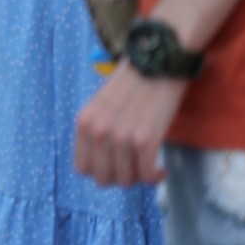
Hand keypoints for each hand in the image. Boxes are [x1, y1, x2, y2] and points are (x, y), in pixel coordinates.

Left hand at [74, 61, 183, 186]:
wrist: (157, 63)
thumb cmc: (133, 84)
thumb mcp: (102, 106)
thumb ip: (99, 130)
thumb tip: (105, 161)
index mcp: (84, 122)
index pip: (83, 168)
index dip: (101, 172)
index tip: (117, 166)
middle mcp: (98, 131)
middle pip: (104, 179)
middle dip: (121, 178)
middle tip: (135, 168)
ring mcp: (120, 137)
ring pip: (126, 180)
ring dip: (140, 178)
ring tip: (149, 165)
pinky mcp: (144, 140)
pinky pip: (147, 175)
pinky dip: (155, 177)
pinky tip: (161, 169)